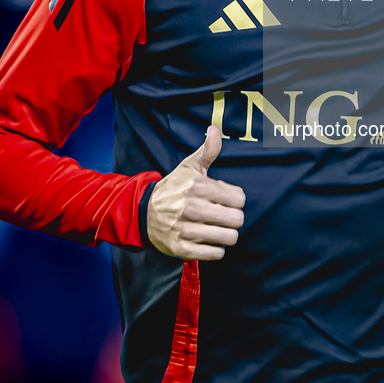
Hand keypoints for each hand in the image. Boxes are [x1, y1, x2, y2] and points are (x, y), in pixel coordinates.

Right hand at [147, 126, 244, 259]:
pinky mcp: (181, 248)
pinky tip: (208, 240)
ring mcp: (186, 229)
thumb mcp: (190, 166)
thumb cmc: (174, 188)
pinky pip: (215, 254)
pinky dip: (216, 249)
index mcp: (197, 186)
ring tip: (216, 228)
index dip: (235, 199)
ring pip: (229, 238)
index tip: (225, 199)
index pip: (239, 199)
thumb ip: (207, 150)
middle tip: (223, 216)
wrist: (144, 212)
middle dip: (233, 218)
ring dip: (226, 234)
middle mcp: (192, 207)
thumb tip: (214, 128)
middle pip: (237, 219)